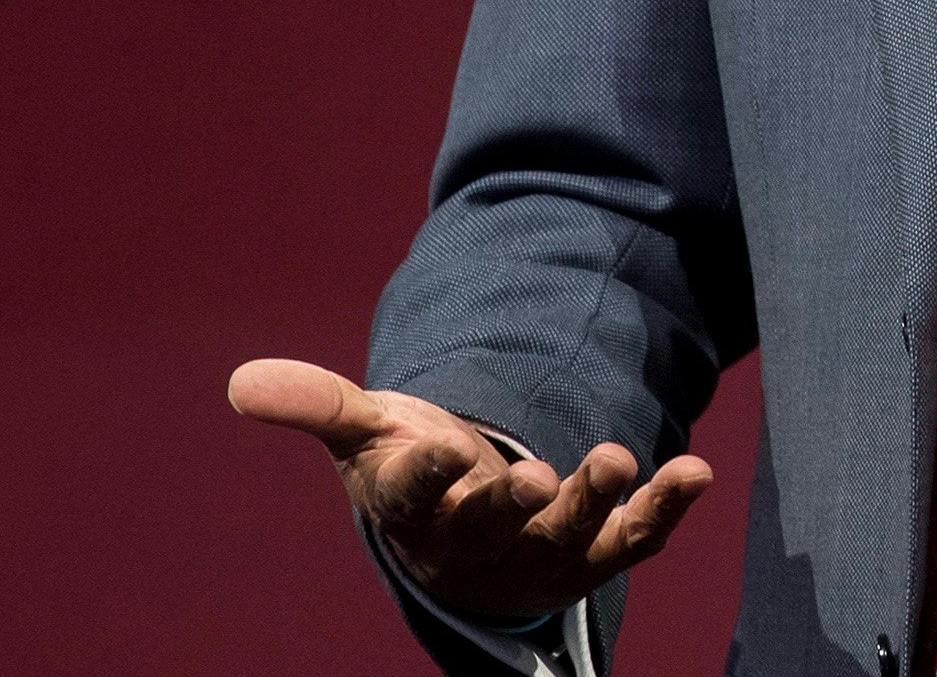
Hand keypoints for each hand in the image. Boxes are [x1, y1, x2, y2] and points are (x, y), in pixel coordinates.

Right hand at [228, 356, 713, 622]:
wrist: (464, 533)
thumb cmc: (410, 469)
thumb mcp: (365, 431)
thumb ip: (316, 404)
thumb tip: (240, 383)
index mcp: (415, 511)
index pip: (412, 499)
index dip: (424, 475)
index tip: (437, 446)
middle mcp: (477, 542)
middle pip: (494, 528)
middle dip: (514, 505)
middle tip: (535, 478)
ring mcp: (540, 551)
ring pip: (569, 538)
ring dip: (595, 501)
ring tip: (620, 458)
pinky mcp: (595, 552)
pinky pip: (635, 538)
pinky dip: (666, 508)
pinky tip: (696, 469)